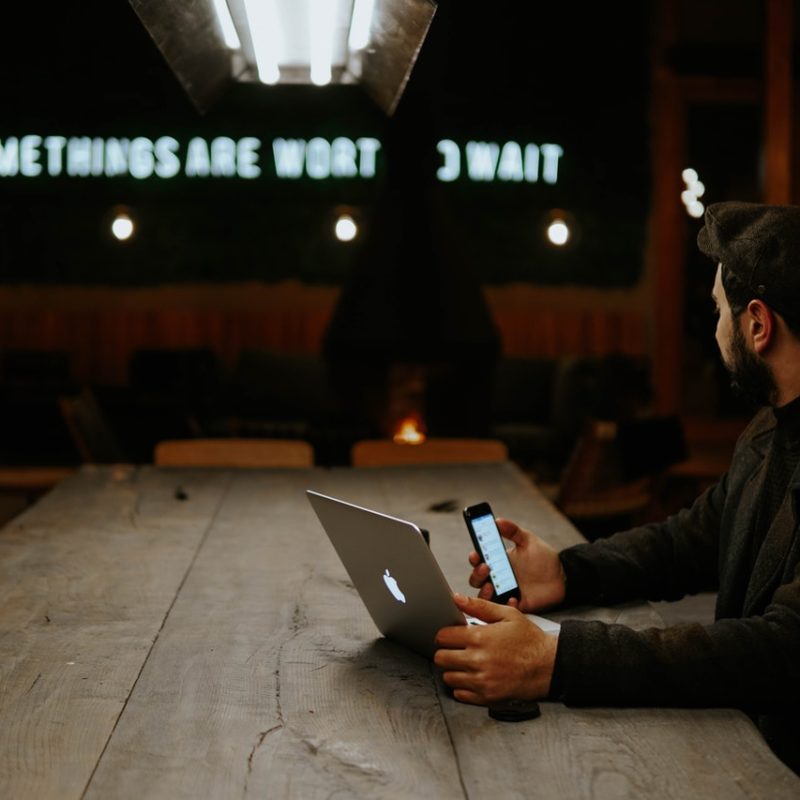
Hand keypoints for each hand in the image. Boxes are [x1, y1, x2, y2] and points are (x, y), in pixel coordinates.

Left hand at [434, 594, 556, 704]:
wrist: (549, 666)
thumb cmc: (530, 641)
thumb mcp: (507, 615)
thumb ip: (479, 606)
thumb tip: (457, 599)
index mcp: (480, 638)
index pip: (442, 638)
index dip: (444, 635)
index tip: (450, 636)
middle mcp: (478, 660)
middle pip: (441, 658)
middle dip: (445, 652)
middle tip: (455, 650)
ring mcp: (482, 681)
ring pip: (448, 677)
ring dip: (452, 670)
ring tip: (465, 663)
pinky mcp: (487, 697)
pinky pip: (460, 695)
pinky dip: (462, 687)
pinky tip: (472, 677)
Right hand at [469, 518, 565, 611]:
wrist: (562, 576)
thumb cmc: (542, 558)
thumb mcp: (528, 540)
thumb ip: (513, 531)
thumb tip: (497, 520)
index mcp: (497, 562)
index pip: (478, 561)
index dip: (474, 558)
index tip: (475, 554)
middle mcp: (498, 578)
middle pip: (477, 580)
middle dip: (477, 574)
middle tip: (485, 568)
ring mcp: (506, 592)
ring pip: (486, 597)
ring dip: (485, 592)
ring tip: (491, 585)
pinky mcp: (517, 604)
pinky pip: (506, 608)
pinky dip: (507, 604)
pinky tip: (514, 598)